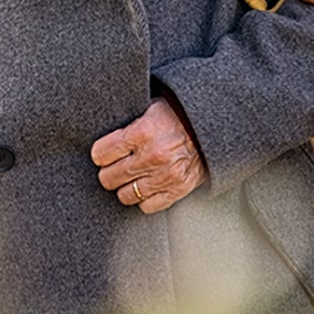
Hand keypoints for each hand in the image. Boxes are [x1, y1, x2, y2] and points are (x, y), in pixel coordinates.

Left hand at [90, 97, 206, 212]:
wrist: (212, 125)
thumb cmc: (178, 114)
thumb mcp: (151, 107)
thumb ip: (128, 123)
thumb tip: (102, 135)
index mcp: (143, 131)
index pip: (101, 154)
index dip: (100, 153)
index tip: (104, 153)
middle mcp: (153, 156)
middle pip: (109, 178)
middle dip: (109, 171)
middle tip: (116, 165)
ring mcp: (165, 175)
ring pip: (125, 195)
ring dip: (126, 186)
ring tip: (132, 175)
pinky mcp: (177, 189)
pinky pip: (147, 206)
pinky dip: (145, 197)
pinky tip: (148, 184)